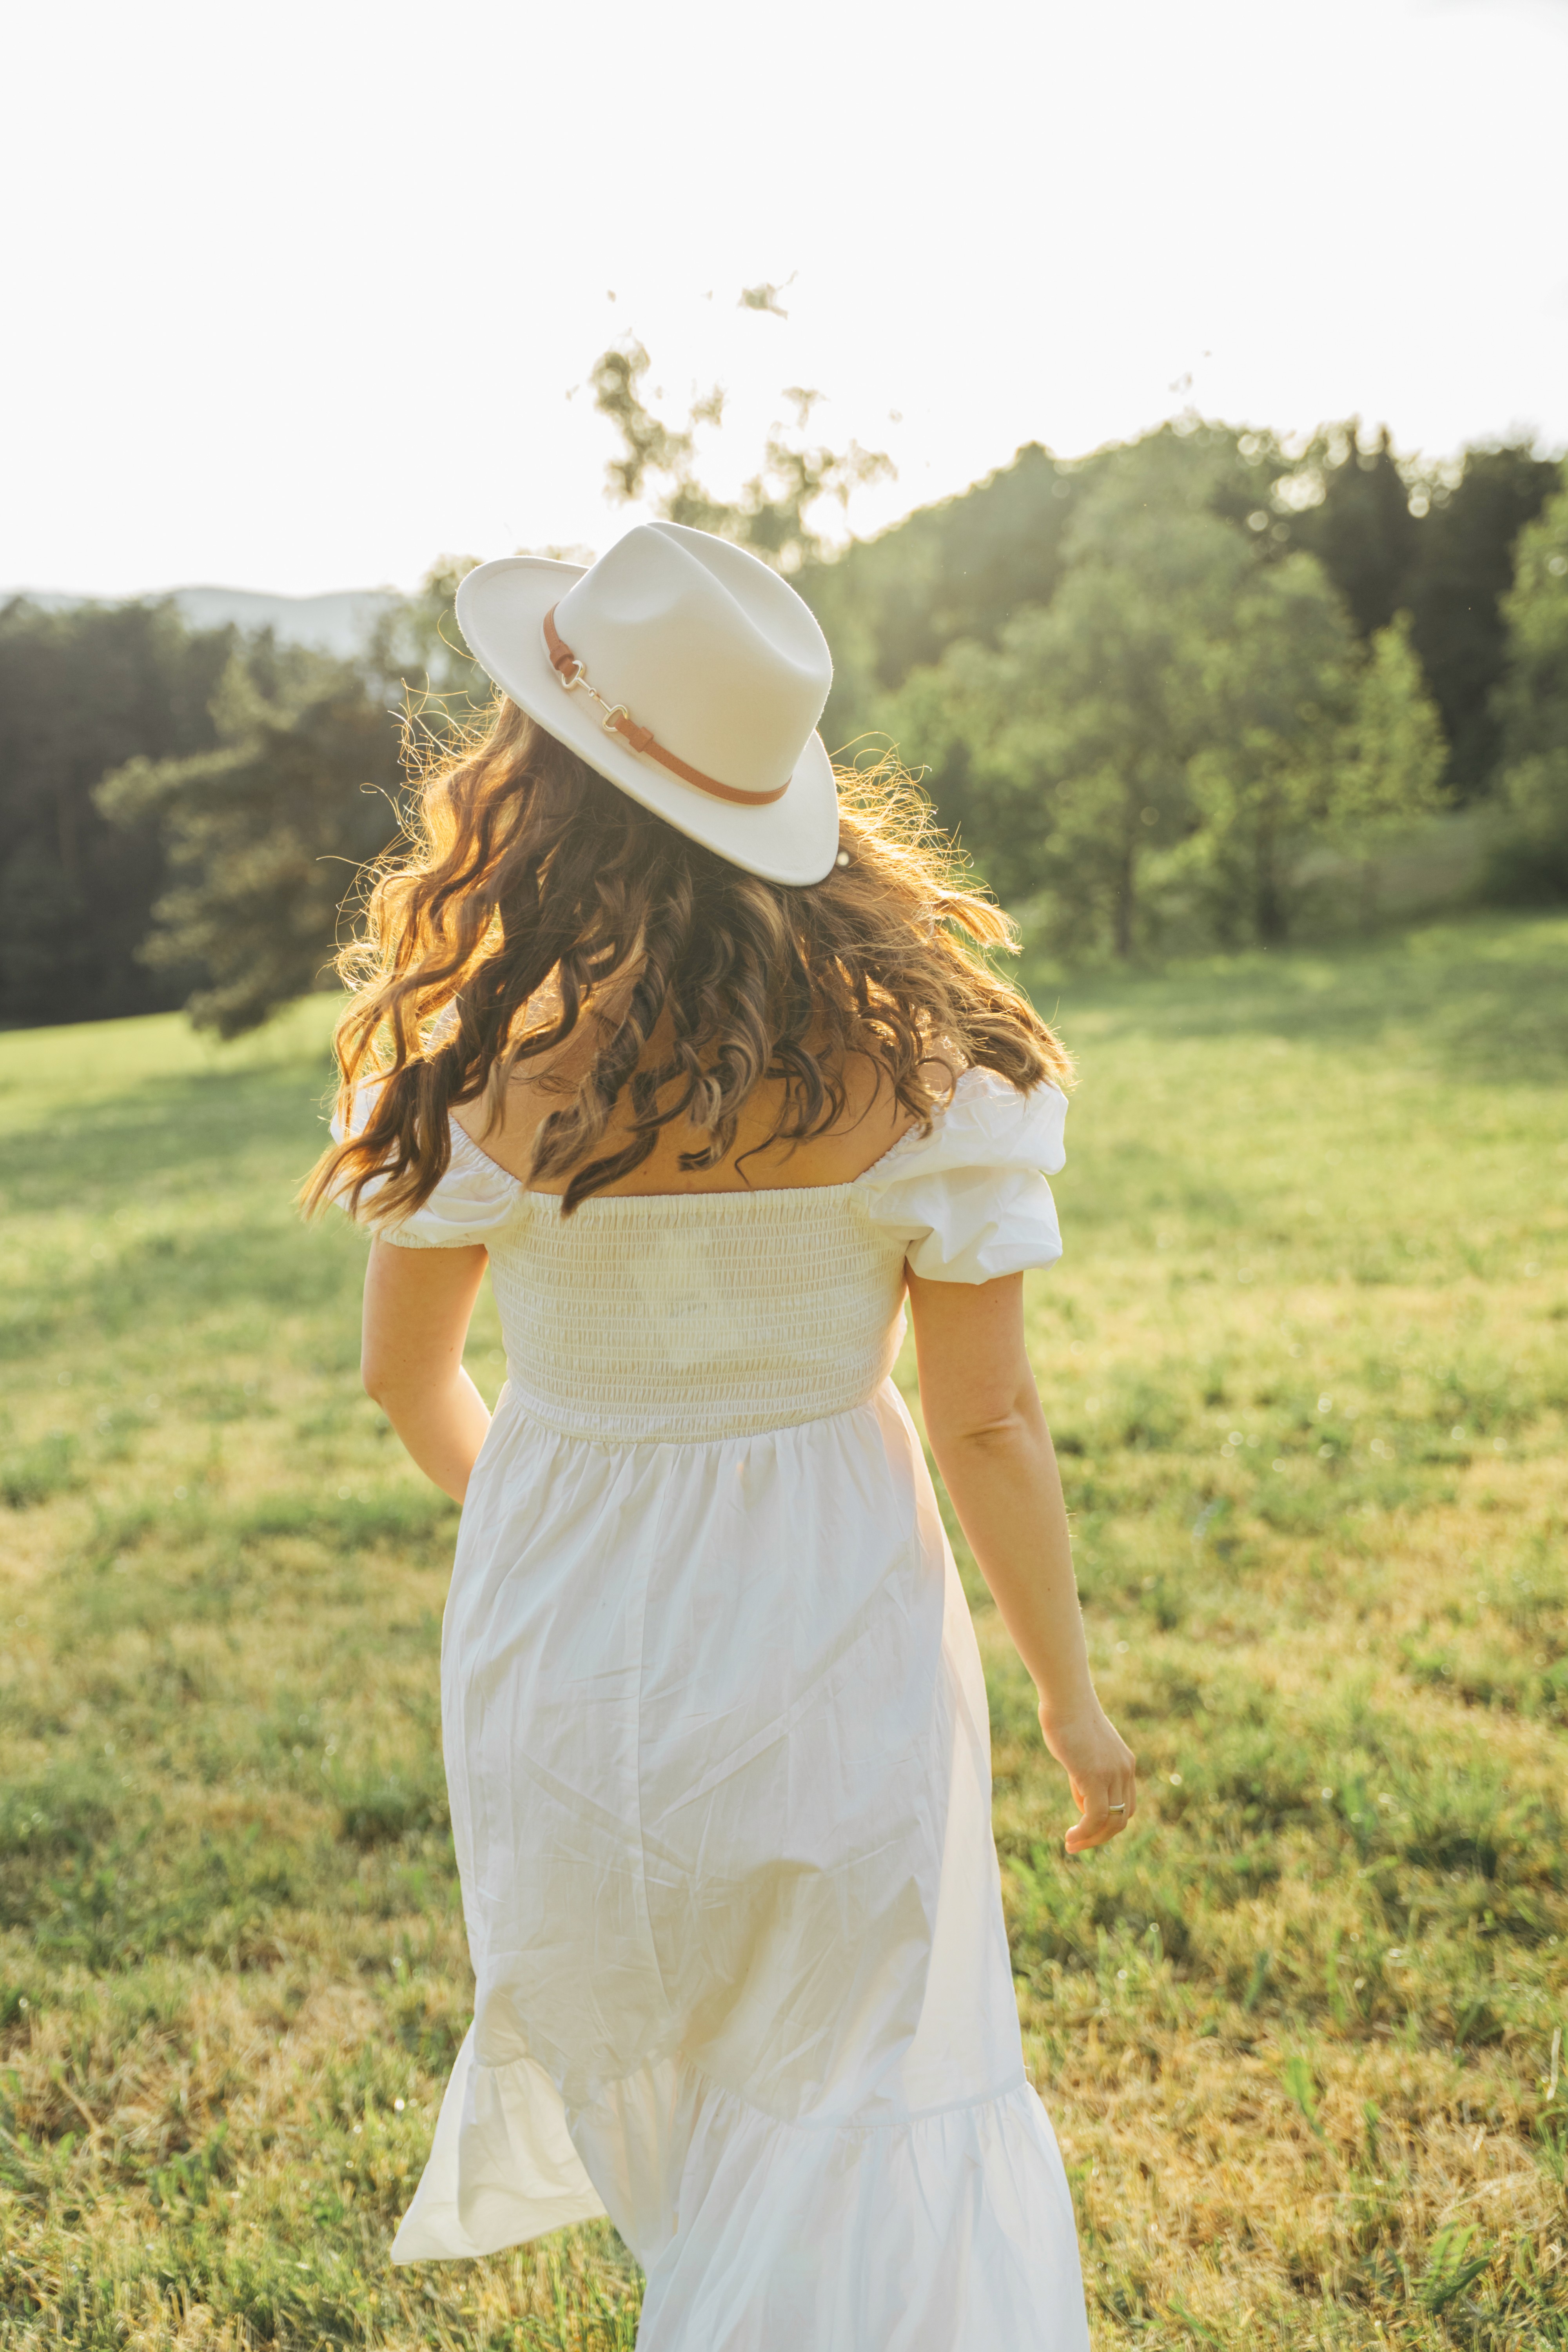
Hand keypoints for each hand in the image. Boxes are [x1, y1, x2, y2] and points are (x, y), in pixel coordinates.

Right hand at [1038, 1699, 1136, 1852]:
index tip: (1086, 1830)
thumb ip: (1088, 1775)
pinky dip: (1084, 1832)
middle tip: (1077, 1845)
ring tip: (1071, 1845)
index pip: (1125, 1806)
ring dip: (1091, 1839)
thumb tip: (1083, 1799)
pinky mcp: (1095, 1776)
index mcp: (1125, 1764)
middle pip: (1122, 1818)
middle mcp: (1124, 1771)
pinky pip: (1095, 1816)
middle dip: (1101, 1837)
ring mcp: (1112, 1774)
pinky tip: (1070, 1837)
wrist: (1066, 1700)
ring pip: (1110, 1822)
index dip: (1108, 1824)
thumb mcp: (1084, 1752)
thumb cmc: (1067, 1720)